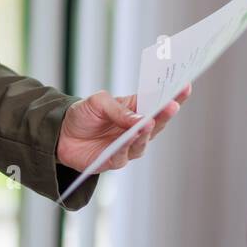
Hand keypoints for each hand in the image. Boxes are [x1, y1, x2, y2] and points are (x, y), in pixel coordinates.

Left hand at [56, 83, 192, 173]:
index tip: (186, 86)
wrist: (60, 135)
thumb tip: (141, 119)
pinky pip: (124, 154)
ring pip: (143, 141)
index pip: (158, 102)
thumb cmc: (83, 115)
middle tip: (173, 104)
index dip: (174, 95)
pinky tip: (130, 137)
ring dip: (147, 132)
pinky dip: (127, 145)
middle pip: (157, 123)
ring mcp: (128, 146)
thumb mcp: (98, 102)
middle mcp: (136, 129)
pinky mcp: (114, 160)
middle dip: (166, 113)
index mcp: (136, 110)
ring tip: (149, 122)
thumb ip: (119, 109)